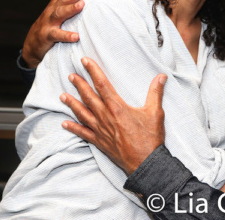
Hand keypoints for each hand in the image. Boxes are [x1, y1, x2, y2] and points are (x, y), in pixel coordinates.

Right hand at [21, 0, 100, 67]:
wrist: (32, 43)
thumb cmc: (52, 26)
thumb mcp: (62, 13)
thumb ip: (75, 5)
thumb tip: (96, 0)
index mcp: (59, 3)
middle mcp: (54, 9)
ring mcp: (49, 22)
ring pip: (60, 13)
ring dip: (71, 8)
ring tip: (82, 5)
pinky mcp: (46, 35)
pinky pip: (56, 35)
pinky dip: (66, 35)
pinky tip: (76, 36)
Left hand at [60, 57, 166, 174]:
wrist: (145, 163)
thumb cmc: (150, 138)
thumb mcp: (155, 113)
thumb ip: (156, 92)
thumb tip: (161, 76)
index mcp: (117, 107)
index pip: (102, 84)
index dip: (93, 71)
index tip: (85, 61)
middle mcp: (105, 117)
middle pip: (89, 97)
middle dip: (79, 85)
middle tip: (71, 75)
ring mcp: (100, 130)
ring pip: (82, 113)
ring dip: (72, 104)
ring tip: (63, 96)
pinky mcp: (99, 142)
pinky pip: (83, 133)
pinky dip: (73, 128)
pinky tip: (65, 124)